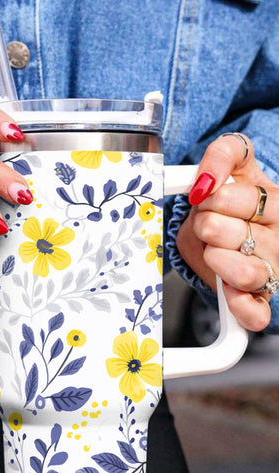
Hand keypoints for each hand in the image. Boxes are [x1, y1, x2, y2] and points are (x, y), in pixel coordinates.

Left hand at [176, 133, 278, 331]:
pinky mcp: (261, 302)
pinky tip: (228, 289)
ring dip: (214, 259)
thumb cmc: (233, 203)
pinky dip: (238, 305)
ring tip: (215, 252)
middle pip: (223, 232)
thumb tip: (206, 181)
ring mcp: (274, 272)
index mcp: (278, 204)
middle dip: (205, 226)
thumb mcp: (235, 166)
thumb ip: (224, 155)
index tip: (208, 199)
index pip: (242, 198)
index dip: (212, 198)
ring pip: (244, 273)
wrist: (226, 234)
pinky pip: (254, 314)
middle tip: (210, 227)